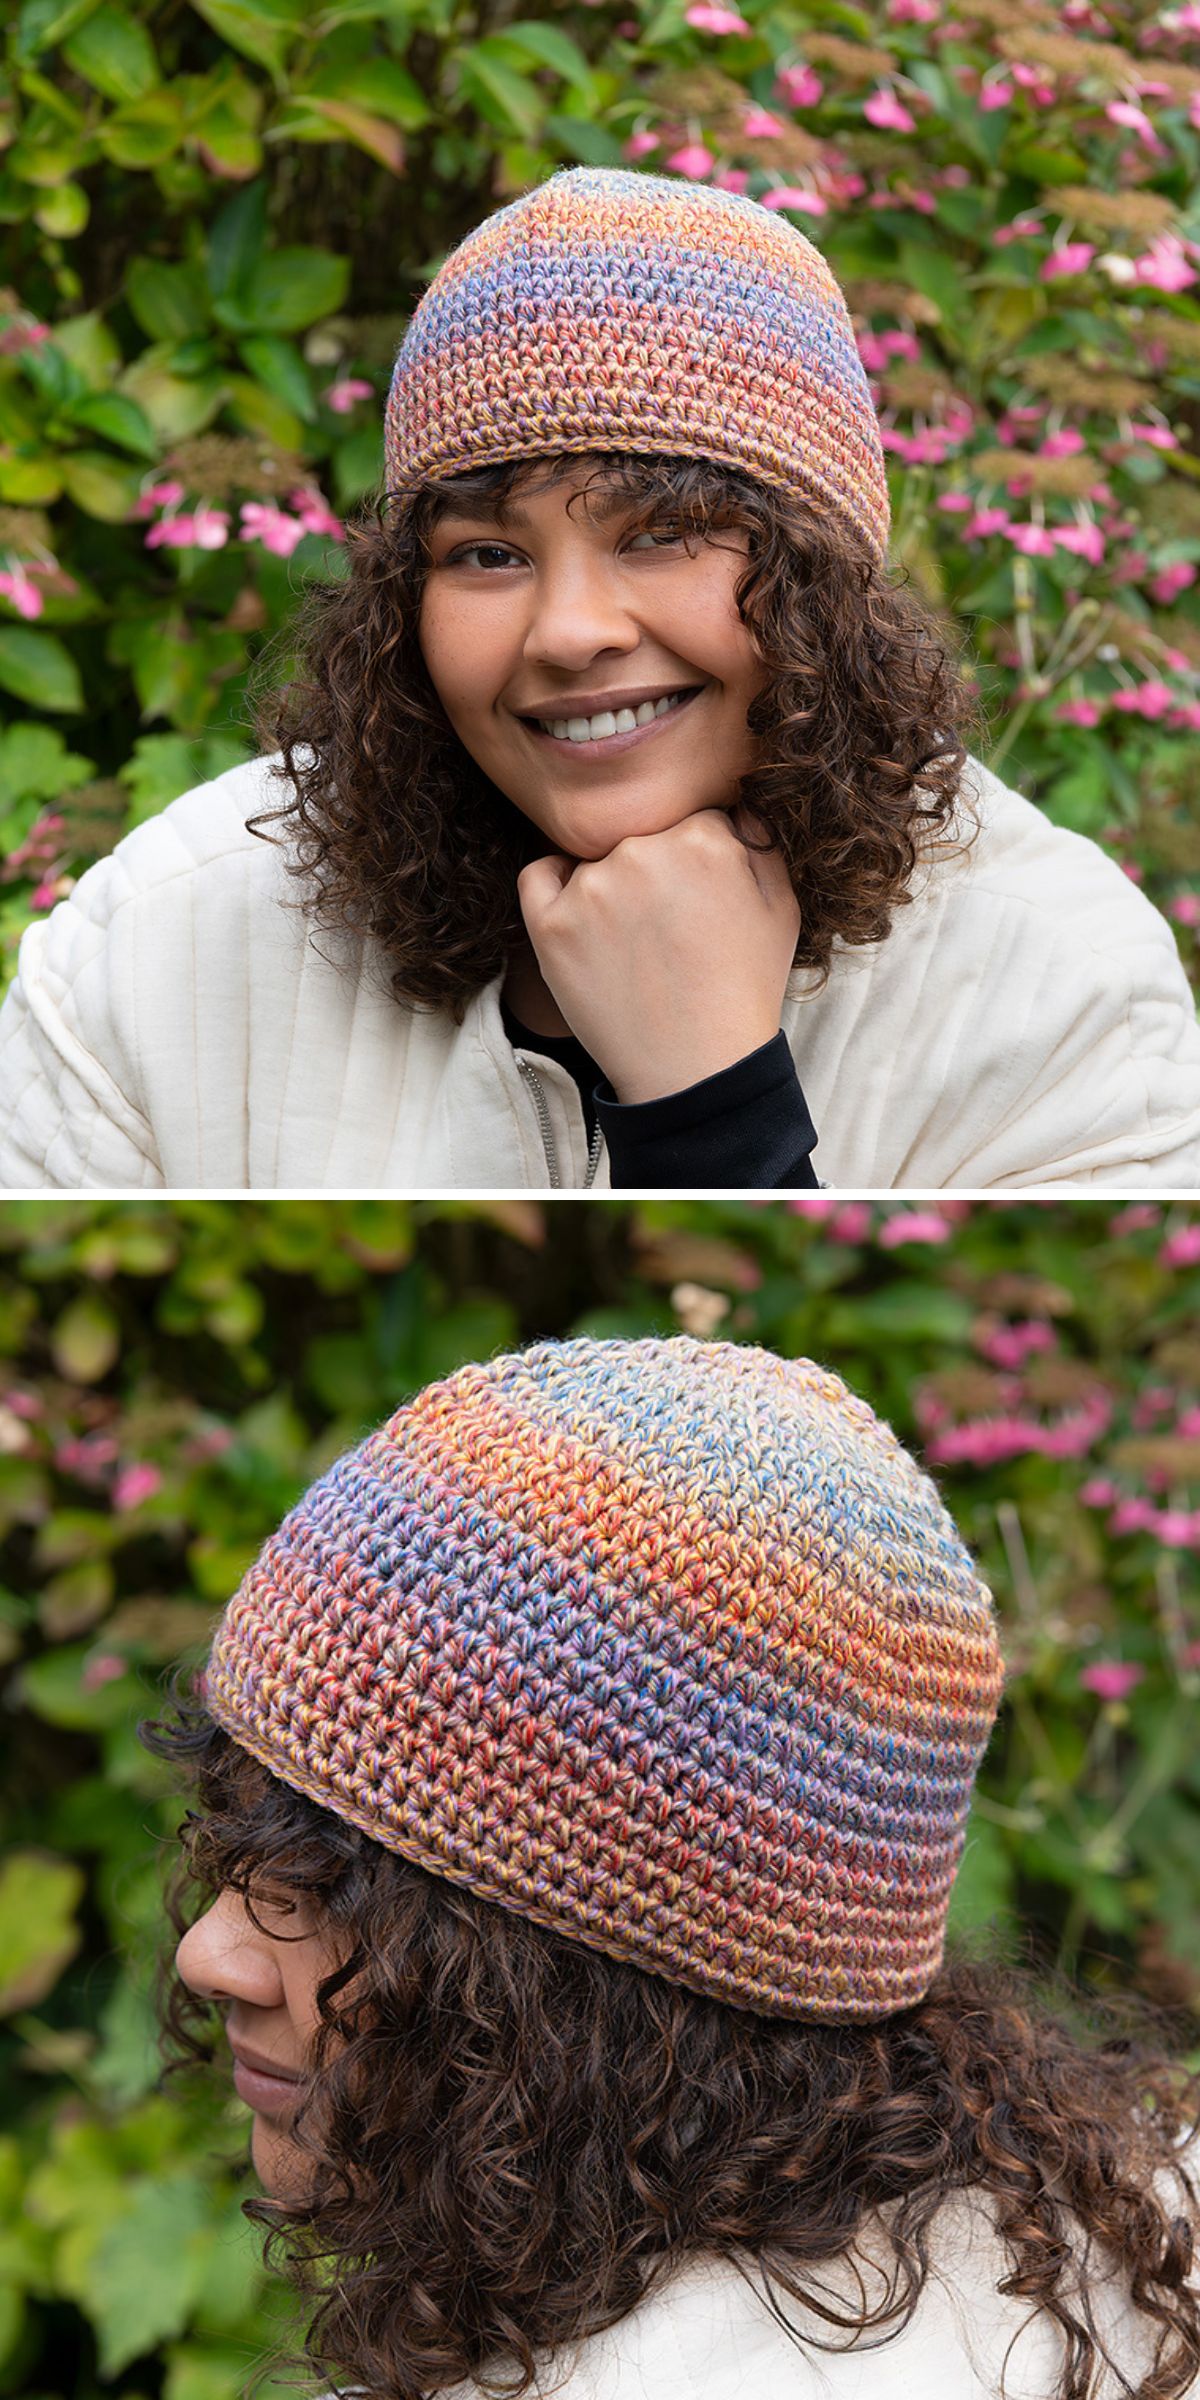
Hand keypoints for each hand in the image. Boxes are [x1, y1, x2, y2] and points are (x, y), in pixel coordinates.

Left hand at [516, 807, 800, 1103]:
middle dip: (654, 872)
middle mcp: (644, 852)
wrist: (695, 1068)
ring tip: (634, 946)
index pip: (691, 821)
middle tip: (667, 929)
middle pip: (641, 836)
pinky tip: (583, 925)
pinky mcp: (550, 923)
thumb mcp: (781, 909)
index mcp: (705, 839)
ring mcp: (593, 887)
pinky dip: (556, 889)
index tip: (698, 901)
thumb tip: (734, 804)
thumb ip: (761, 842)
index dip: (696, 861)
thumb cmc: (743, 991)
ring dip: (610, 886)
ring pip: (595, 859)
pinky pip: (540, 876)